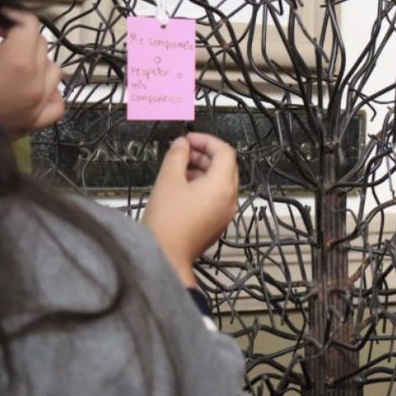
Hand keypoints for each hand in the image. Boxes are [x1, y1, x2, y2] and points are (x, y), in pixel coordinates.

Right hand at [0, 8, 64, 135]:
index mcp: (17, 62)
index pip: (29, 26)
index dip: (15, 16)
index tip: (1, 16)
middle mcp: (36, 82)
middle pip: (41, 47)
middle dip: (23, 38)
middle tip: (0, 39)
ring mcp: (40, 104)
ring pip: (53, 71)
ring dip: (38, 61)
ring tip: (16, 63)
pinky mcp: (36, 123)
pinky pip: (57, 103)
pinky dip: (50, 92)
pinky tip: (36, 88)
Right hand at [143, 133, 238, 286]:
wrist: (165, 256)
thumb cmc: (168, 224)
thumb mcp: (168, 180)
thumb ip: (177, 155)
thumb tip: (182, 144)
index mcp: (223, 186)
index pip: (225, 151)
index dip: (206, 140)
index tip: (189, 139)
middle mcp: (229, 199)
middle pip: (225, 166)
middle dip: (204, 155)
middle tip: (183, 151)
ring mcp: (225, 213)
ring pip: (220, 182)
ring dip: (202, 170)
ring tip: (178, 169)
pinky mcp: (216, 223)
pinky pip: (215, 198)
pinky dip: (202, 187)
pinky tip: (181, 188)